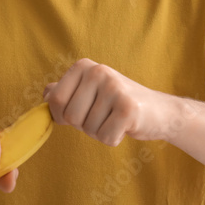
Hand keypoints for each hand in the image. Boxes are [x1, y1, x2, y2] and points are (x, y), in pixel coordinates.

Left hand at [42, 58, 169, 145]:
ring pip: (88, 129)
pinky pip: (106, 137)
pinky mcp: (128, 108)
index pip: (54, 100)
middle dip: (84, 125)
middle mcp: (98, 71)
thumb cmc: (118, 104)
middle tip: (103, 115)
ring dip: (100, 132)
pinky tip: (125, 126)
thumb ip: (66, 91)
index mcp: (83, 66)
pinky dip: (114, 139)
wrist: (159, 111)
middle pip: (70, 117)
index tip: (81, 112)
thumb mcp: (90, 92)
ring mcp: (114, 88)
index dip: (63, 115)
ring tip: (115, 118)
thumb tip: (45, 93)